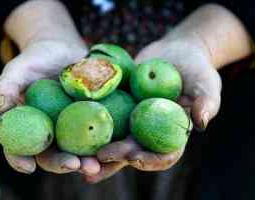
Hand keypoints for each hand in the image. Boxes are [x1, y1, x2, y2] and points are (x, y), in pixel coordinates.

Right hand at [0, 38, 102, 174]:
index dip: (20, 160)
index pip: (18, 148)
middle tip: (75, 165)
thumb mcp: (17, 69)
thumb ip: (6, 88)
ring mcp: (71, 129)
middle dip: (63, 164)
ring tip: (96, 165)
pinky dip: (104, 143)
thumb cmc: (36, 59)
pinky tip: (113, 147)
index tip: (29, 167)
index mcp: (27, 126)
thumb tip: (0, 112)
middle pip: (52, 155)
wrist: (63, 50)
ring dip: (87, 161)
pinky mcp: (90, 121)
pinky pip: (97, 134)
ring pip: (77, 151)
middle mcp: (49, 133)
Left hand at [85, 36, 221, 182]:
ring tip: (79, 160)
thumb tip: (202, 123)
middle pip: (133, 152)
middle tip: (98, 159)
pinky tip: (72, 129)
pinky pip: (103, 117)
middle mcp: (150, 133)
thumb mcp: (206, 82)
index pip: (163, 155)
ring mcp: (132, 122)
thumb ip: (206, 101)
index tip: (136, 158)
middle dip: (116, 159)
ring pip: (115, 140)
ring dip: (98, 152)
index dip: (150, 161)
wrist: (175, 52)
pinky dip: (89, 124)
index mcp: (172, 134)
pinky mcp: (118, 108)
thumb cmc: (195, 69)